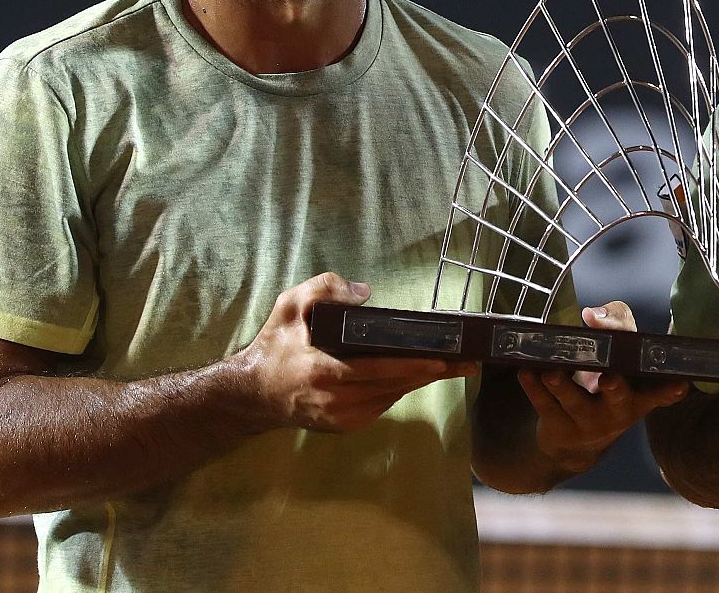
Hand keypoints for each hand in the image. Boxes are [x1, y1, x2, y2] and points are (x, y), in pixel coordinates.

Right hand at [238, 272, 475, 433]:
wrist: (251, 395)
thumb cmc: (274, 347)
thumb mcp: (290, 307)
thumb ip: (323, 290)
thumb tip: (365, 292)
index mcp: (323, 372)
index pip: (377, 370)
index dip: (412, 365)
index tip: (443, 359)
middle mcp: (335, 401)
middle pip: (394, 386)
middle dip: (432, 372)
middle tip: (467, 361)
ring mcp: (341, 419)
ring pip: (392, 397)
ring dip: (421, 381)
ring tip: (455, 366)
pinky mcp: (345, 427)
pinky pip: (382, 405)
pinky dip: (400, 389)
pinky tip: (419, 375)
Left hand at [517, 301, 687, 473]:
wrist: (576, 443)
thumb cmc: (606, 379)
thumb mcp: (619, 354)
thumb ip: (617, 323)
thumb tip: (594, 314)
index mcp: (640, 394)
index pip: (658, 390)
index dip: (669, 389)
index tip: (680, 384)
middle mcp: (619, 411)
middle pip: (619, 398)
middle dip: (615, 389)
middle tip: (608, 379)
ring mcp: (588, 423)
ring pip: (575, 403)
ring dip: (563, 387)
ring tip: (551, 371)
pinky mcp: (558, 428)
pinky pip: (545, 406)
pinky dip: (534, 389)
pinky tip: (525, 373)